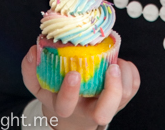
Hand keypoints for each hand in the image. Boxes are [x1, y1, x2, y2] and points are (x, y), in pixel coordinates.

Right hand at [22, 46, 139, 128]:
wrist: (74, 113)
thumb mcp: (40, 85)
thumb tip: (33, 50)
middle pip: (104, 113)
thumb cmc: (57, 92)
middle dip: (111, 91)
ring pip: (124, 98)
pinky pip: (133, 87)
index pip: (66, 106)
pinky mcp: (121, 100)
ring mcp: (107, 106)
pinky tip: (120, 62)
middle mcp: (88, 110)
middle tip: (111, 69)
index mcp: (66, 106)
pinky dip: (131, 71)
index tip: (73, 73)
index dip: (70, 92)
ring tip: (115, 60)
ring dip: (124, 76)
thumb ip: (31, 71)